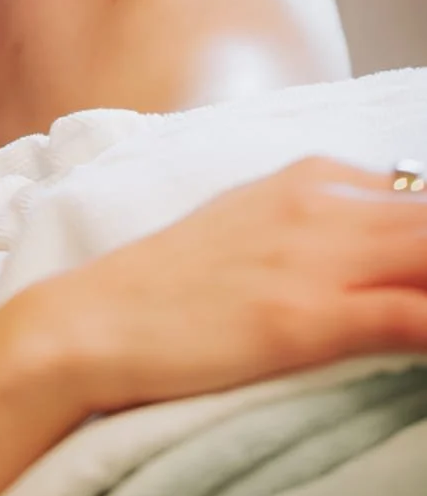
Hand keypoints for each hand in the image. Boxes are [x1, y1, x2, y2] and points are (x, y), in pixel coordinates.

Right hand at [40, 157, 426, 416]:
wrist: (100, 319)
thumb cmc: (178, 283)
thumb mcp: (260, 225)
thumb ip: (327, 222)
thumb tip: (391, 239)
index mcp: (314, 176)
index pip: (425, 195)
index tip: (418, 269)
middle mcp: (322, 203)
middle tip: (421, 291)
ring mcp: (316, 257)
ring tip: (424, 307)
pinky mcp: (308, 316)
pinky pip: (411, 316)